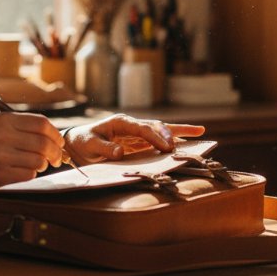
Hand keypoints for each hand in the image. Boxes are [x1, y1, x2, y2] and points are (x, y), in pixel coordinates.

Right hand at [0, 111, 65, 198]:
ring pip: (38, 161)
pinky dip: (30, 175)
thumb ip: (17, 126)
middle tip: (55, 159)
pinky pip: (27, 175)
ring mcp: (1, 155)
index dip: (55, 135)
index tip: (58, 143)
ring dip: (42, 166)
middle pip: (44, 143)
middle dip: (55, 153)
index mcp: (4, 120)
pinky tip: (22, 173)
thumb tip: (48, 135)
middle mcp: (3, 135)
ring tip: (35, 166)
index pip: (42, 124)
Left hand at [63, 114, 204, 165]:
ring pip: (160, 130)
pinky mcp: (138, 143)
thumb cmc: (82, 142)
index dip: (155, 137)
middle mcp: (131, 125)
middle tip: (180, 145)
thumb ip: (104, 148)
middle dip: (170, 133)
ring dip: (178, 132)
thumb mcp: (89, 144)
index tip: (166, 147)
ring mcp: (136, 133)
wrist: (76, 144)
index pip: (142, 128)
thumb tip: (120, 152)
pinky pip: (157, 141)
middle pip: (155, 126)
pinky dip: (171, 141)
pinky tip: (186, 142)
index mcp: (120, 122)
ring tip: (199, 131)